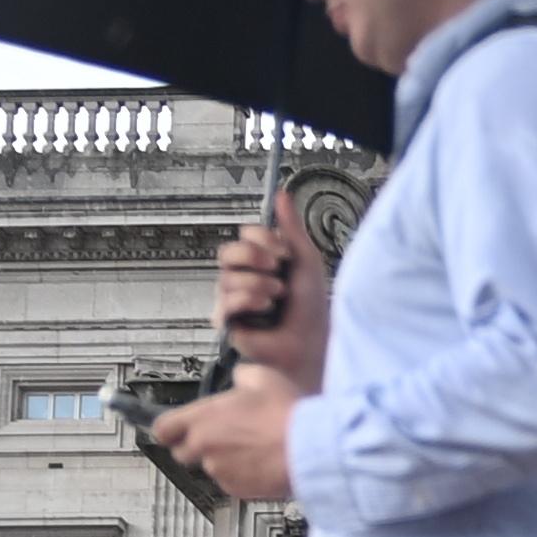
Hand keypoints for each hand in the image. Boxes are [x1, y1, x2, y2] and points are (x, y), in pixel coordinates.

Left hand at [148, 367, 302, 503]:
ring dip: (221, 459)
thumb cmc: (287, 416)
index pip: (163, 429)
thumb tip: (240, 377)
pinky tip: (258, 461)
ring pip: (209, 467)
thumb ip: (242, 376)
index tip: (172, 428)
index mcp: (203, 418)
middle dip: (194, 445)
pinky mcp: (236, 489)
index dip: (168, 428)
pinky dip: (239, 474)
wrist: (310, 450)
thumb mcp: (263, 378)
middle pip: (181, 452)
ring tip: (248, 447)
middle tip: (217, 436)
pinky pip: (229, 481)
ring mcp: (220, 471)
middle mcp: (205, 447)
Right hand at [216, 208, 329, 381]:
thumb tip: (282, 194)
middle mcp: (243, 279)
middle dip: (253, 257)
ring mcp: (233, 301)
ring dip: (259, 285)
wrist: (312, 343)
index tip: (284, 252)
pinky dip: (248, 301)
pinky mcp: (228, 323)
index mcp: (260, 262)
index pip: (244, 236)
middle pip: (227, 252)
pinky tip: (265, 309)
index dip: (262, 239)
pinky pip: (225, 302)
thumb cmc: (312, 309)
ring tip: (277, 298)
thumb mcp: (306, 260)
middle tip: (277, 269)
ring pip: (228, 277)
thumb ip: (291, 227)